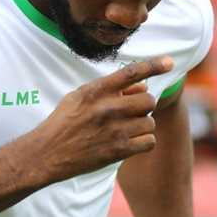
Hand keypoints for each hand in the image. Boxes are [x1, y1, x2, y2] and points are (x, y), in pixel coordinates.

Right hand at [31, 57, 173, 183]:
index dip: (153, 66)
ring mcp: (114, 130)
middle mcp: (108, 108)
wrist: (47, 153)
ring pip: (150, 122)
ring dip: (143, 126)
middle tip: (131, 112)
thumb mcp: (79, 97)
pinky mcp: (118, 150)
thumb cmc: (63, 122)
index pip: (131, 73)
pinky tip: (131, 142)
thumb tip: (142, 87)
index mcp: (96, 90)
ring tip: (126, 129)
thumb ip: (109, 90)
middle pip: (149, 101)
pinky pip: (149, 142)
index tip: (169, 63)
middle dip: (144, 106)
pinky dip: (143, 142)